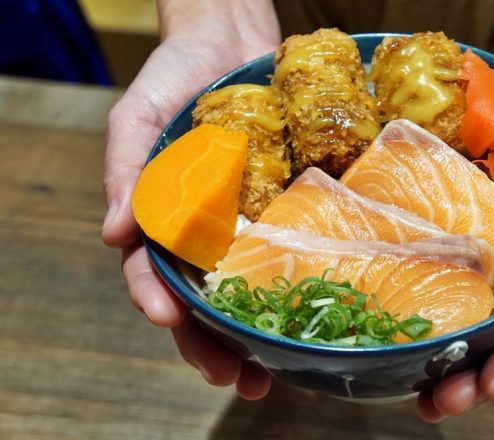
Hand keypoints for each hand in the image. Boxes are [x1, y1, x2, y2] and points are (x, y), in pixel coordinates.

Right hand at [102, 22, 278, 397]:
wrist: (230, 42)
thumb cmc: (174, 77)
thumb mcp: (138, 119)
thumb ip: (125, 172)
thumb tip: (113, 235)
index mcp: (164, 221)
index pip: (153, 274)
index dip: (158, 301)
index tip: (169, 320)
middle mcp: (206, 233)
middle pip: (204, 300)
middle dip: (212, 343)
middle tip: (233, 378)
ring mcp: (247, 223)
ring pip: (250, 290)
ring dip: (257, 334)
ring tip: (271, 371)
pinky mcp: (284, 206)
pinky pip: (290, 248)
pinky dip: (297, 283)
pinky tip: (313, 313)